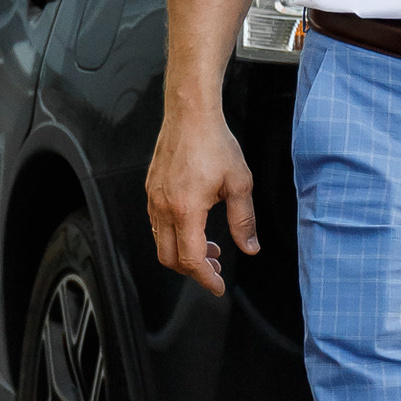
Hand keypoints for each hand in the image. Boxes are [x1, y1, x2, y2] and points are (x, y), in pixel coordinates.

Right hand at [147, 98, 257, 295]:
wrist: (190, 114)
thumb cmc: (214, 143)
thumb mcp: (240, 183)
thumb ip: (244, 220)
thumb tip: (249, 247)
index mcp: (186, 210)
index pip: (191, 259)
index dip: (205, 278)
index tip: (218, 286)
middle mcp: (163, 208)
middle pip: (169, 258)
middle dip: (193, 271)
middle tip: (215, 269)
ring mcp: (154, 199)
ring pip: (161, 243)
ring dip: (183, 253)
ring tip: (210, 248)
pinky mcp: (151, 190)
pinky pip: (156, 225)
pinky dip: (174, 236)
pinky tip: (194, 228)